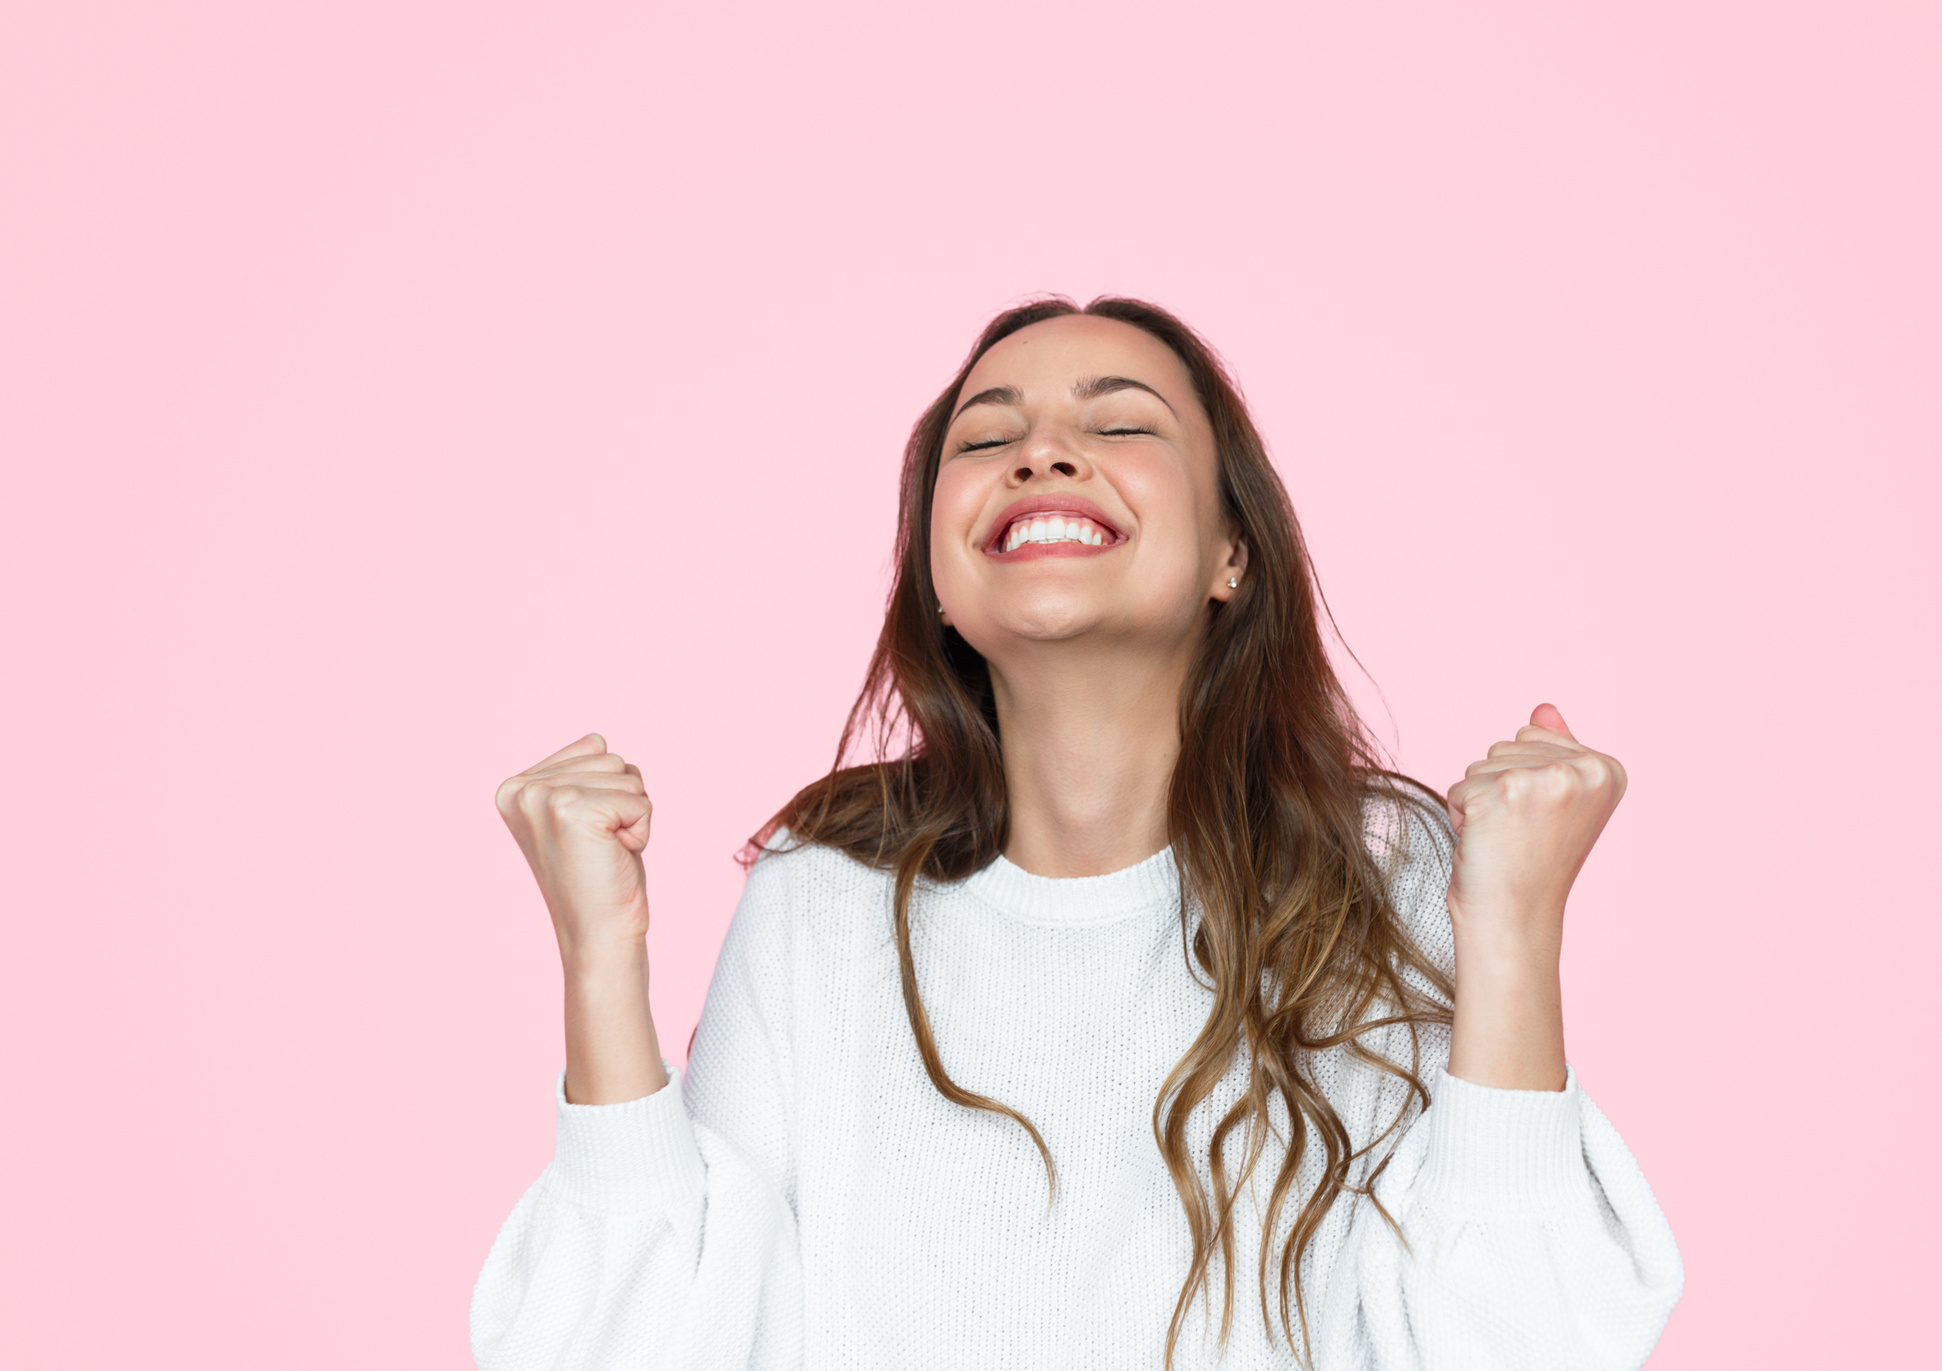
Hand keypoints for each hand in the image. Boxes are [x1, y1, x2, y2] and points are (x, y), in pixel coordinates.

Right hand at [496, 733, 653, 970]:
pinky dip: (641, 830)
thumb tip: (598, 739)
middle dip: (621, 803)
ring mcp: (544, 798)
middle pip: (611, 758)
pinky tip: (616, 856)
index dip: (607, 792)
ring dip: (632, 816)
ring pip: (628, 774)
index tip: (585, 834)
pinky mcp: (573, 810)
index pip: (594, 747)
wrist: (598, 935)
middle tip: (599, 847)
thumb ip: (579, 773)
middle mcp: (521, 789)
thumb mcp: (579, 815)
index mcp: (514, 787)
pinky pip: (641, 799)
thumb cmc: (598, 877)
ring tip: (606, 851)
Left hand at [1442, 704, 1625, 1090]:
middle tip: (1518, 834)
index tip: (1541, 823)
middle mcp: (1584, 772)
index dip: (1523, 781)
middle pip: (1505, 746)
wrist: (1514, 920)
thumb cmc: (1530, 864)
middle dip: (1498, 788)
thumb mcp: (1553, 803)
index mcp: (1608, 770)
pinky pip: (1459, 786)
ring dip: (1479, 802)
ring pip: (1479, 765)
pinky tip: (1485, 845)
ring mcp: (1545, 781)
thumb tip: (1544, 708)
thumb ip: (1554, 750)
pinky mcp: (1503, 794)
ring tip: (1503, 840)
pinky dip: (1461, 816)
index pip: (1533, 736)